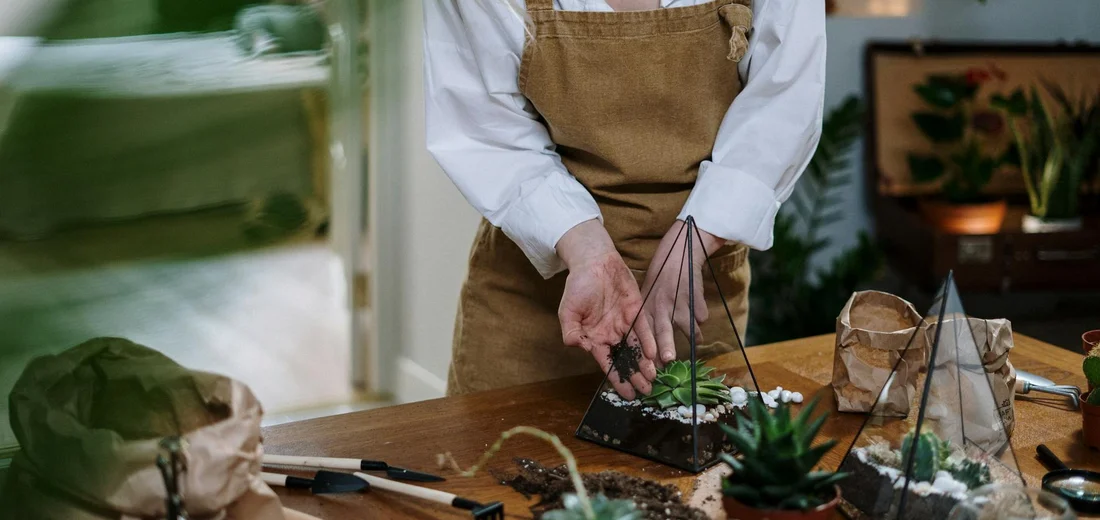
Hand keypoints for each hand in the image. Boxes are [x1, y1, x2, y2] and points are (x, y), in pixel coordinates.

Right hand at [557, 220, 657, 399]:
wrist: (594, 262)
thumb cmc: (578, 286)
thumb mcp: (568, 310)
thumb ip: (571, 330)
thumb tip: (574, 346)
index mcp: (595, 338)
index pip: (608, 364)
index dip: (618, 380)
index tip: (627, 395)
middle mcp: (612, 335)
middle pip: (626, 360)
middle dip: (636, 376)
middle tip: (647, 391)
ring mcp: (625, 324)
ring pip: (638, 349)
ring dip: (645, 364)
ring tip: (653, 379)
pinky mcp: (637, 311)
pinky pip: (645, 330)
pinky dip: (649, 342)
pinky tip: (654, 355)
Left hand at [639, 220, 724, 364]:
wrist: (679, 254)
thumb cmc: (661, 280)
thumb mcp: (648, 296)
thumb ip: (651, 319)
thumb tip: (654, 351)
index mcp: (647, 307)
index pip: (646, 332)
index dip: (649, 350)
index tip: (653, 366)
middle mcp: (661, 305)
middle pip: (663, 330)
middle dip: (666, 347)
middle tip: (668, 360)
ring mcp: (679, 301)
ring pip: (689, 327)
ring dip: (694, 336)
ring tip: (696, 341)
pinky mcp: (694, 297)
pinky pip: (701, 317)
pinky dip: (700, 317)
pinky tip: (697, 309)